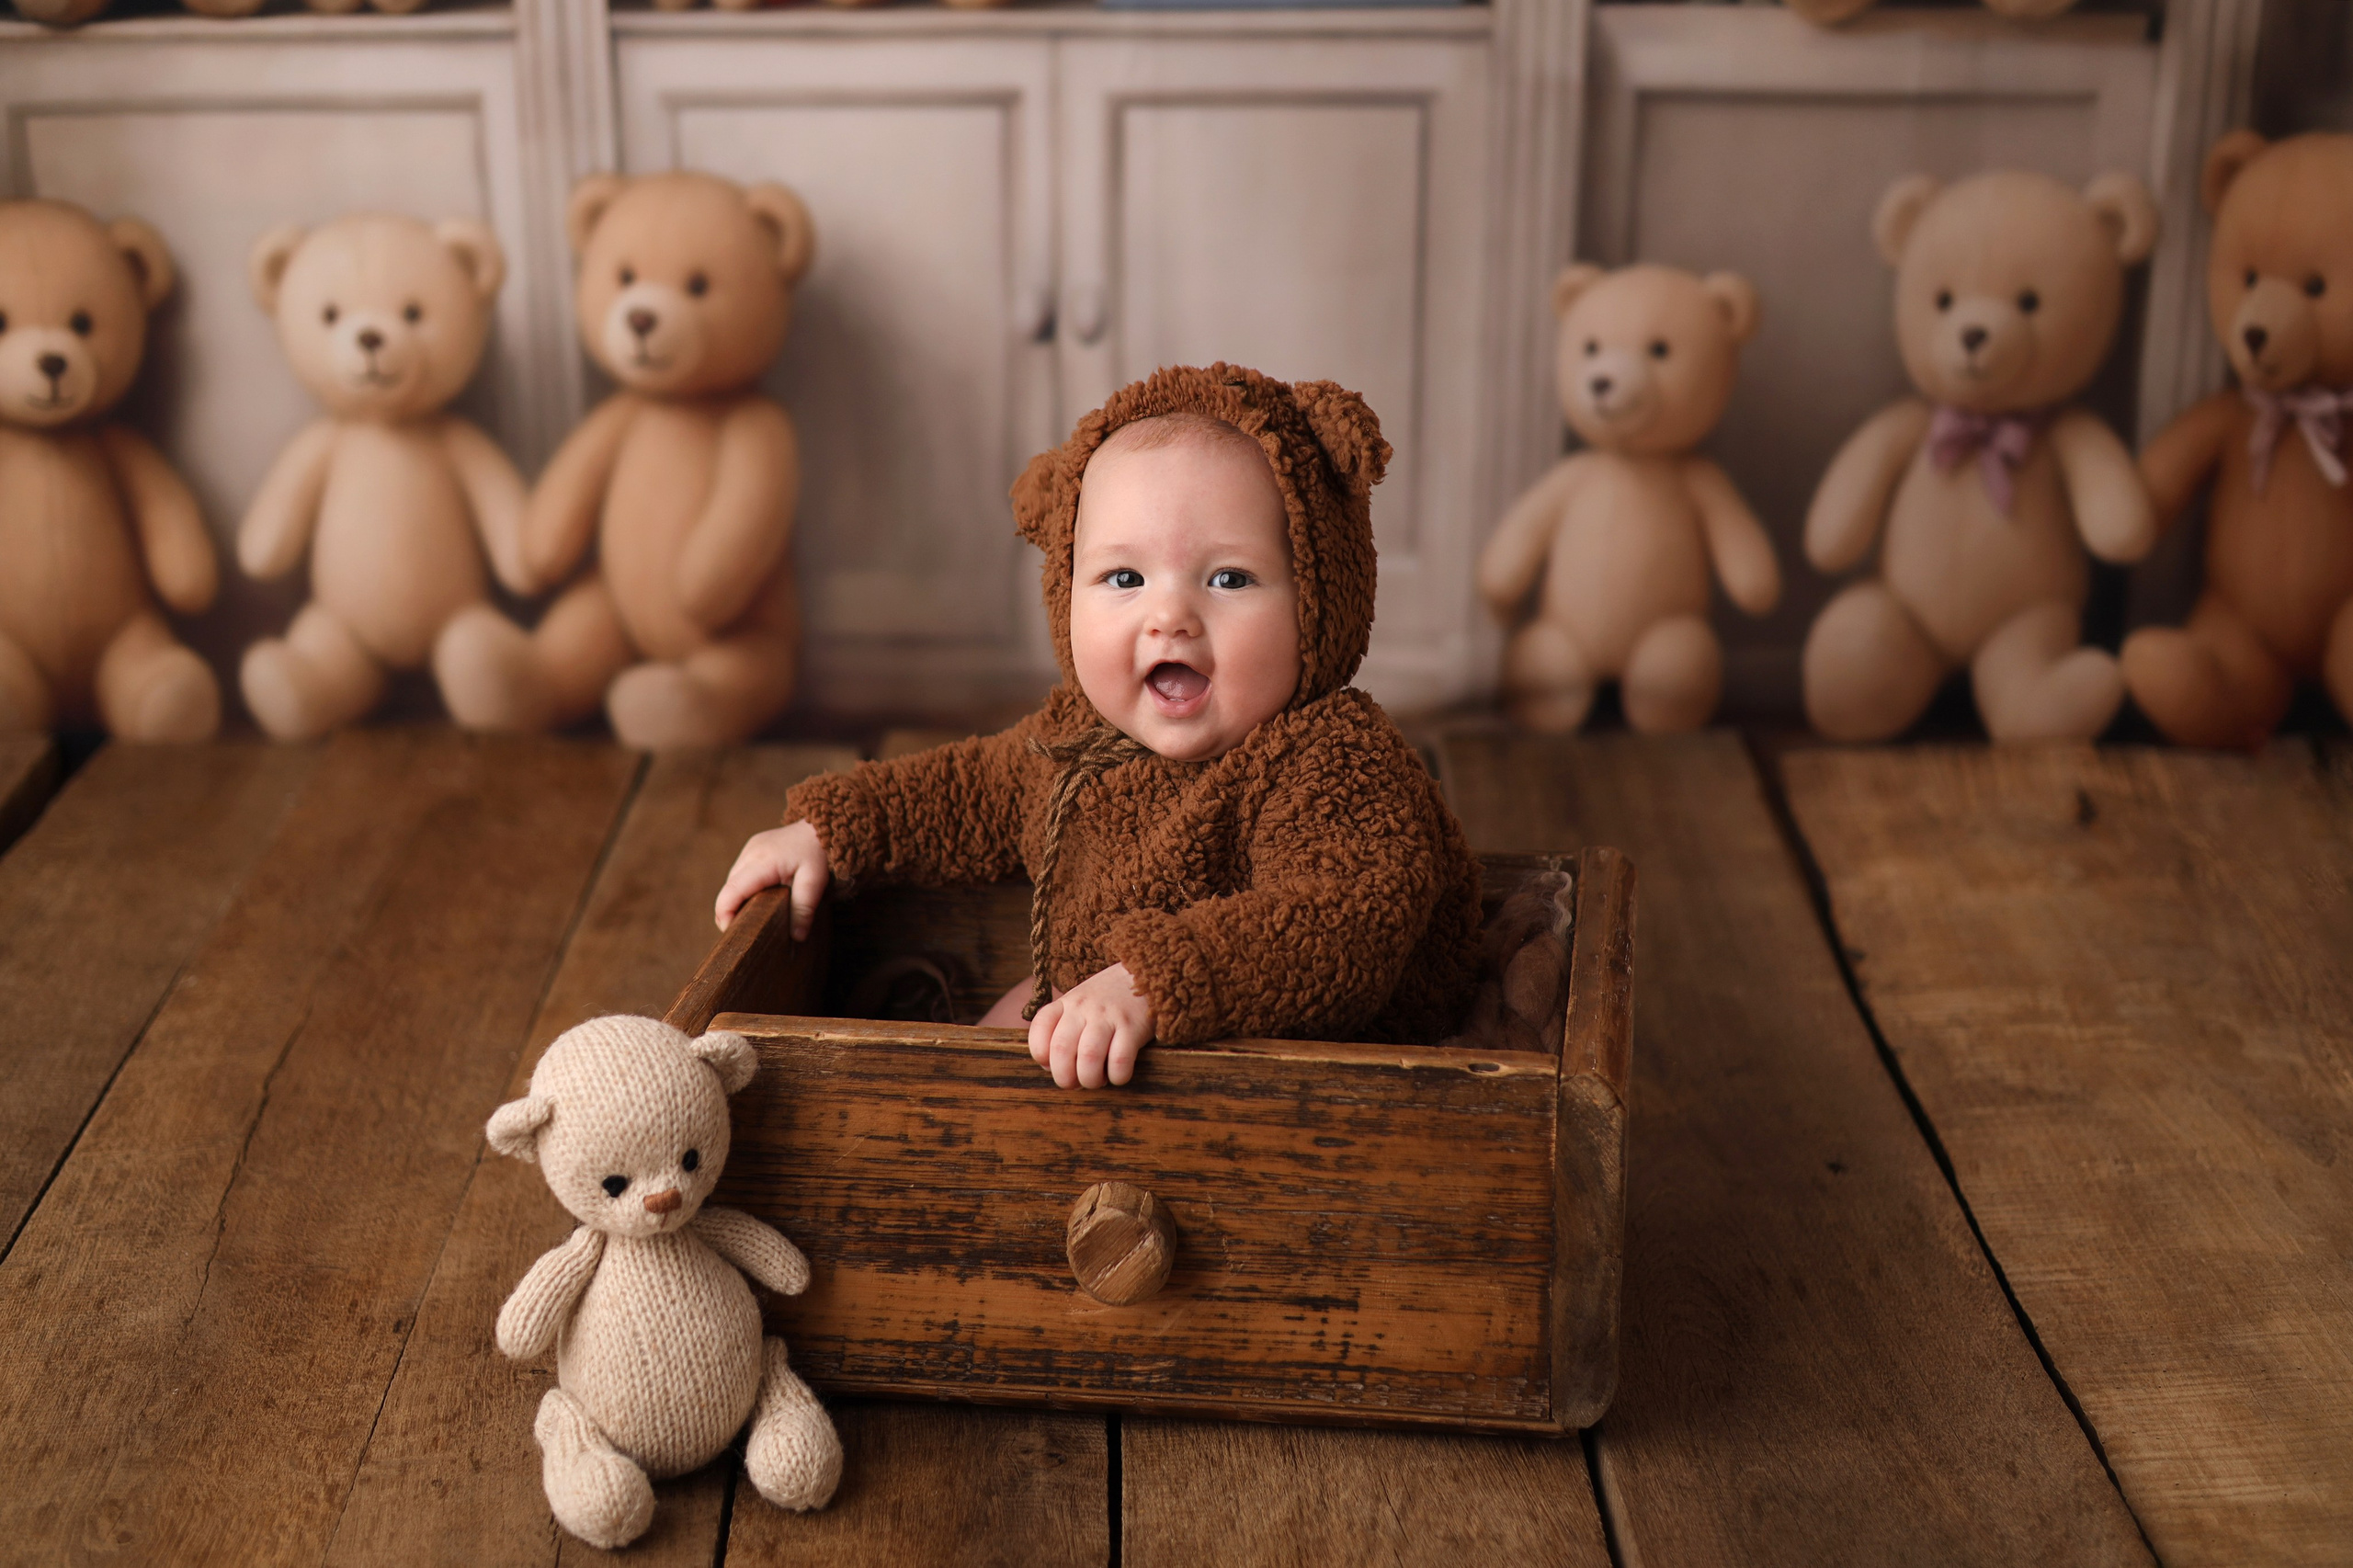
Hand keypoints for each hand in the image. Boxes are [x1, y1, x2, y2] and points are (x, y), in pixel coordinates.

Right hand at [715, 820, 828, 938]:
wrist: (822, 825)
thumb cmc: (819, 853)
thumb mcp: (815, 882)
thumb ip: (804, 909)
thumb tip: (796, 937)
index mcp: (762, 861)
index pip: (732, 890)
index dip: (725, 913)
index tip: (731, 932)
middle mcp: (750, 852)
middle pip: (729, 887)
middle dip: (730, 910)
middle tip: (744, 931)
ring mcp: (749, 848)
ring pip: (732, 880)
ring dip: (737, 899)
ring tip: (751, 917)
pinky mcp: (752, 848)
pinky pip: (740, 872)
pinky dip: (744, 888)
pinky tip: (757, 899)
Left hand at [1028, 963, 1153, 1088]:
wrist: (1145, 976)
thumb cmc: (1107, 1002)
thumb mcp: (1079, 1005)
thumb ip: (1062, 1030)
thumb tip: (1049, 1067)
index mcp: (1066, 1003)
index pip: (1040, 1028)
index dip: (1040, 1054)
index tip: (1051, 1064)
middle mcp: (1083, 1007)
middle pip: (1061, 1049)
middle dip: (1065, 1078)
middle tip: (1075, 1083)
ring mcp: (1108, 1016)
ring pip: (1088, 1058)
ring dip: (1090, 1079)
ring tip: (1097, 1080)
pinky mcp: (1133, 1027)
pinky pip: (1120, 1061)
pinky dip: (1117, 1076)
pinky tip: (1118, 1074)